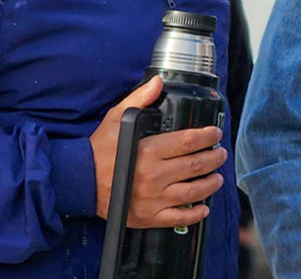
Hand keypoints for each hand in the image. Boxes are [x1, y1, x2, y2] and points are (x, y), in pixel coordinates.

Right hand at [91, 76, 227, 227]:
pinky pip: (178, 218)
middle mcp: (153, 175)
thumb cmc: (99, 150)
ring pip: (193, 192)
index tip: (215, 133)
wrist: (79, 181)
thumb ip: (139, 99)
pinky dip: (195, 214)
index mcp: (148, 150)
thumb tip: (157, 81)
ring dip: (211, 184)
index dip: (207, 136)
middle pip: (196, 165)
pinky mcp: (147, 216)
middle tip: (220, 153)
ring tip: (217, 177)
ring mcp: (152, 198)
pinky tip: (204, 207)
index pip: (188, 141)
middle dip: (214, 158)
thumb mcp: (116, 118)